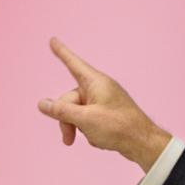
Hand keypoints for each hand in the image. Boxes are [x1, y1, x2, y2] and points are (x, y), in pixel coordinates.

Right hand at [36, 37, 172, 168]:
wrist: (143, 144)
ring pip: (76, 111)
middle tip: (69, 139)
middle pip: (69, 98)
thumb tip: (42, 103)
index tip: (52, 40)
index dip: (61, 52)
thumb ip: (61, 111)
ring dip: (76, 127)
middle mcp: (99, 88)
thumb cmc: (119, 128)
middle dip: (65, 119)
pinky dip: (89, 130)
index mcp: (96, 82)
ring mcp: (103, 101)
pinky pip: (87, 119)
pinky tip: (100, 139)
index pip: (73, 63)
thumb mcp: (85, 120)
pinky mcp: (106, 113)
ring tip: (89, 138)